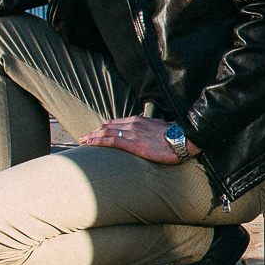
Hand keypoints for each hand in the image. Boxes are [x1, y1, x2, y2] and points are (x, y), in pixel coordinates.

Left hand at [79, 116, 194, 164]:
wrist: (182, 140)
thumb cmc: (173, 136)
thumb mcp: (159, 127)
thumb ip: (149, 126)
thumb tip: (147, 127)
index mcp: (139, 120)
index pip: (116, 122)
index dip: (104, 126)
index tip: (96, 131)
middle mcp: (133, 124)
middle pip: (108, 126)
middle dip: (94, 131)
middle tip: (84, 136)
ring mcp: (132, 133)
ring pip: (106, 132)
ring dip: (92, 136)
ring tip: (83, 140)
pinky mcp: (133, 144)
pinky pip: (111, 141)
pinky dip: (98, 141)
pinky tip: (90, 143)